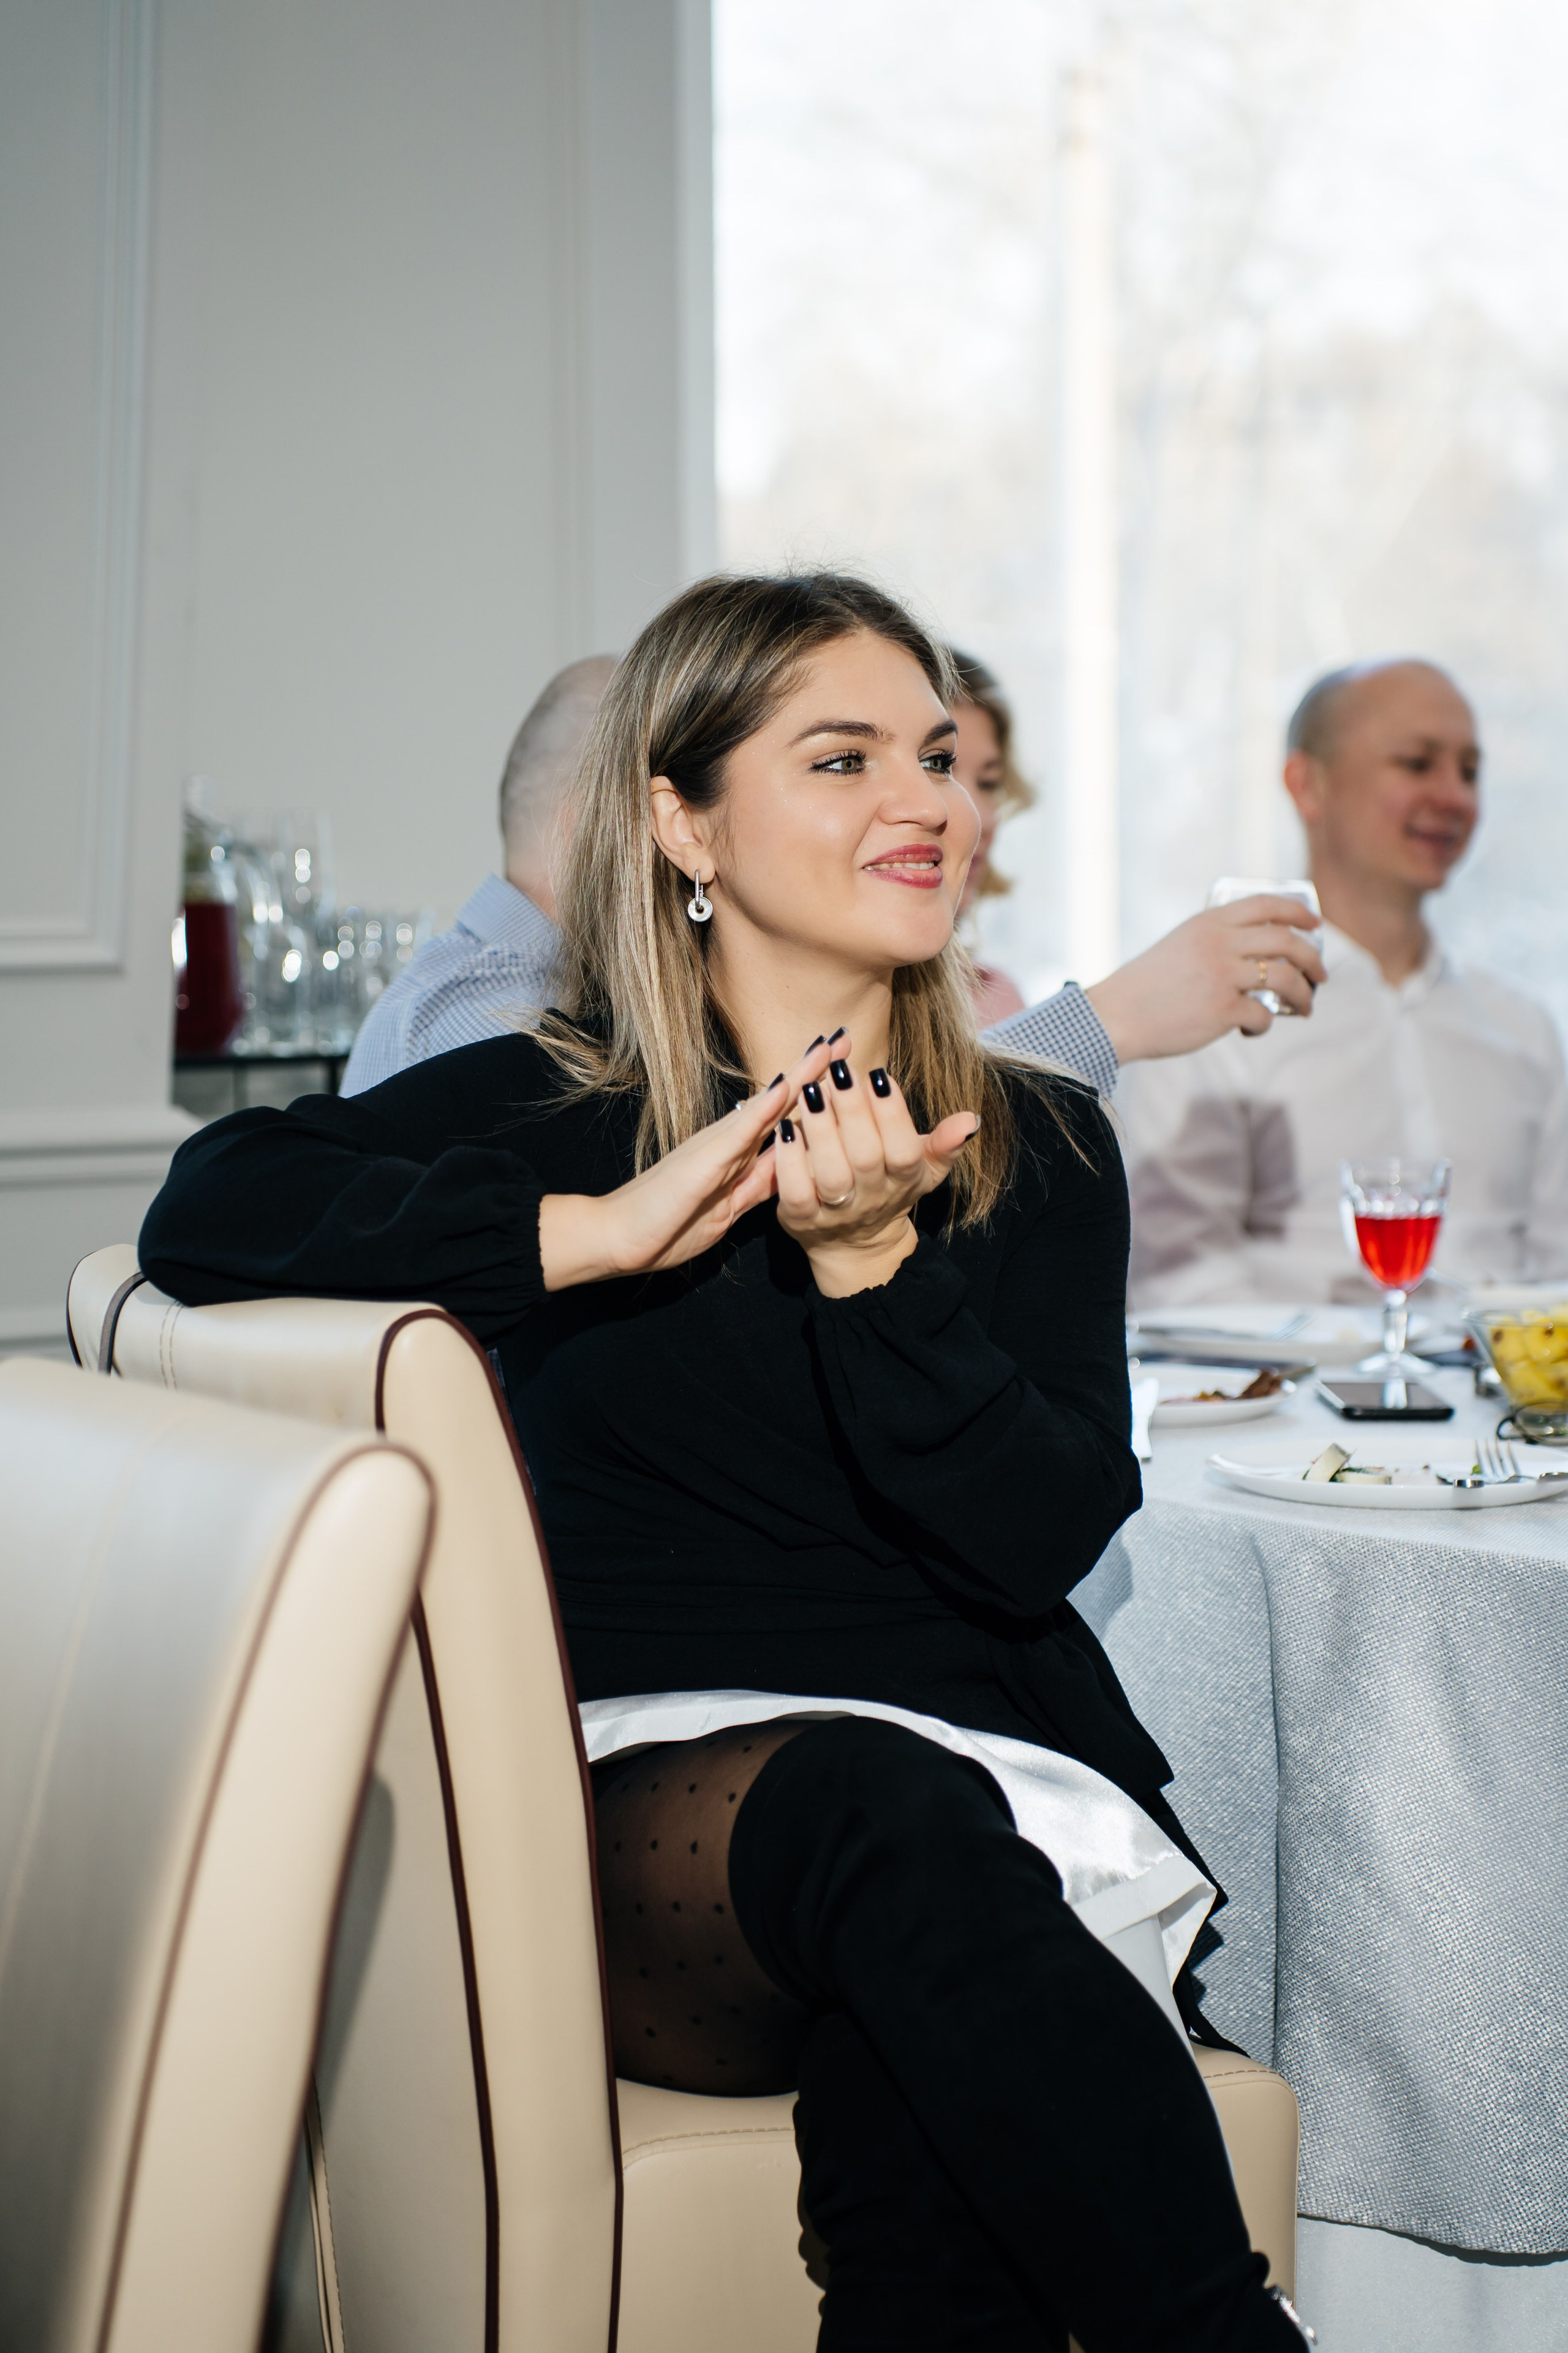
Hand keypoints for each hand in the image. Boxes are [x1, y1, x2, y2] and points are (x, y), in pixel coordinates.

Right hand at [538, 1037, 833, 1289]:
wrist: (617, 1238)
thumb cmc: (666, 1226)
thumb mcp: (727, 1209)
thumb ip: (755, 1185)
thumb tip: (786, 1167)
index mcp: (736, 1156)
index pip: (782, 1120)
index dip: (813, 1096)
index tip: (842, 1071)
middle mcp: (728, 1142)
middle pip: (780, 1101)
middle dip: (813, 1071)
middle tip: (845, 1039)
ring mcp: (716, 1147)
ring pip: (766, 1106)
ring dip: (798, 1077)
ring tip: (828, 1047)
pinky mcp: (704, 1161)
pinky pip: (741, 1132)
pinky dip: (766, 1109)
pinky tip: (787, 1087)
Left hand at [773, 1042, 979, 1296]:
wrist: (856, 1244)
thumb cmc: (890, 1187)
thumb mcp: (924, 1168)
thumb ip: (946, 1143)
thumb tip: (971, 1119)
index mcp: (904, 1180)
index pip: (904, 1150)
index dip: (893, 1115)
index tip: (878, 1075)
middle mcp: (872, 1198)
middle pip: (866, 1157)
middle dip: (853, 1112)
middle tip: (839, 1071)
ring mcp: (836, 1211)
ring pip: (831, 1175)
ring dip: (820, 1132)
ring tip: (811, 1091)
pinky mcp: (801, 1219)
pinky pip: (795, 1192)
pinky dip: (789, 1162)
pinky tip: (783, 1129)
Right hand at [1084, 895, 1326, 1062]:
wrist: (1115, 1016)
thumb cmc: (1146, 986)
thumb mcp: (1180, 945)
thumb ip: (1214, 941)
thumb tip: (1260, 956)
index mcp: (1208, 923)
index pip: (1265, 905)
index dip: (1297, 911)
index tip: (1315, 923)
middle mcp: (1219, 945)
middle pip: (1286, 941)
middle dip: (1313, 959)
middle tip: (1321, 975)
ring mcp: (1222, 977)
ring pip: (1285, 979)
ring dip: (1304, 995)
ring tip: (1305, 1007)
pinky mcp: (1221, 1010)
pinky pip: (1263, 1016)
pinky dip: (1265, 1026)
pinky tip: (1253, 1030)